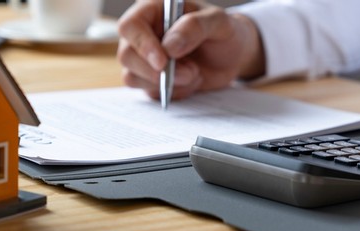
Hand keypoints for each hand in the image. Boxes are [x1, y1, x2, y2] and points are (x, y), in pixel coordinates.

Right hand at [116, 0, 263, 99]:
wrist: (233, 56)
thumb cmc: (224, 32)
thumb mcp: (218, 22)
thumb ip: (194, 27)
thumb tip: (169, 46)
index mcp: (153, 10)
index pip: (130, 26)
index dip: (142, 45)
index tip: (162, 61)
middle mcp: (144, 34)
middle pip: (126, 55)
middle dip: (157, 71)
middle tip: (190, 71)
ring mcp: (144, 58)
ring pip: (133, 77)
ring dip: (166, 82)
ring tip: (194, 73)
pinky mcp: (151, 79)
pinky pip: (150, 92)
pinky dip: (173, 92)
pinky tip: (190, 81)